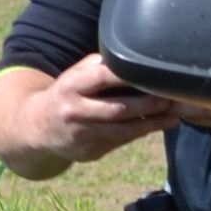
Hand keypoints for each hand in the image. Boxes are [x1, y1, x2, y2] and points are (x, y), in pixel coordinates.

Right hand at [0, 57, 181, 177]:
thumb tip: (133, 58)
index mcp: (71, 86)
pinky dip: (142, 132)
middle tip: (172, 97)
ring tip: (174, 114)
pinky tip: (161, 124)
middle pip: (117, 108)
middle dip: (147, 104)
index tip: (152, 71)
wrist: (36, 128)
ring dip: (151, 122)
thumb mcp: (74, 76)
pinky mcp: (91, 152)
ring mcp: (83, 134)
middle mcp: (75, 111)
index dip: (128, 74)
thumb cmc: (66, 95)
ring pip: (123, 130)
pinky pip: (121, 141)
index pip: (102, 77)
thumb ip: (98, 67)